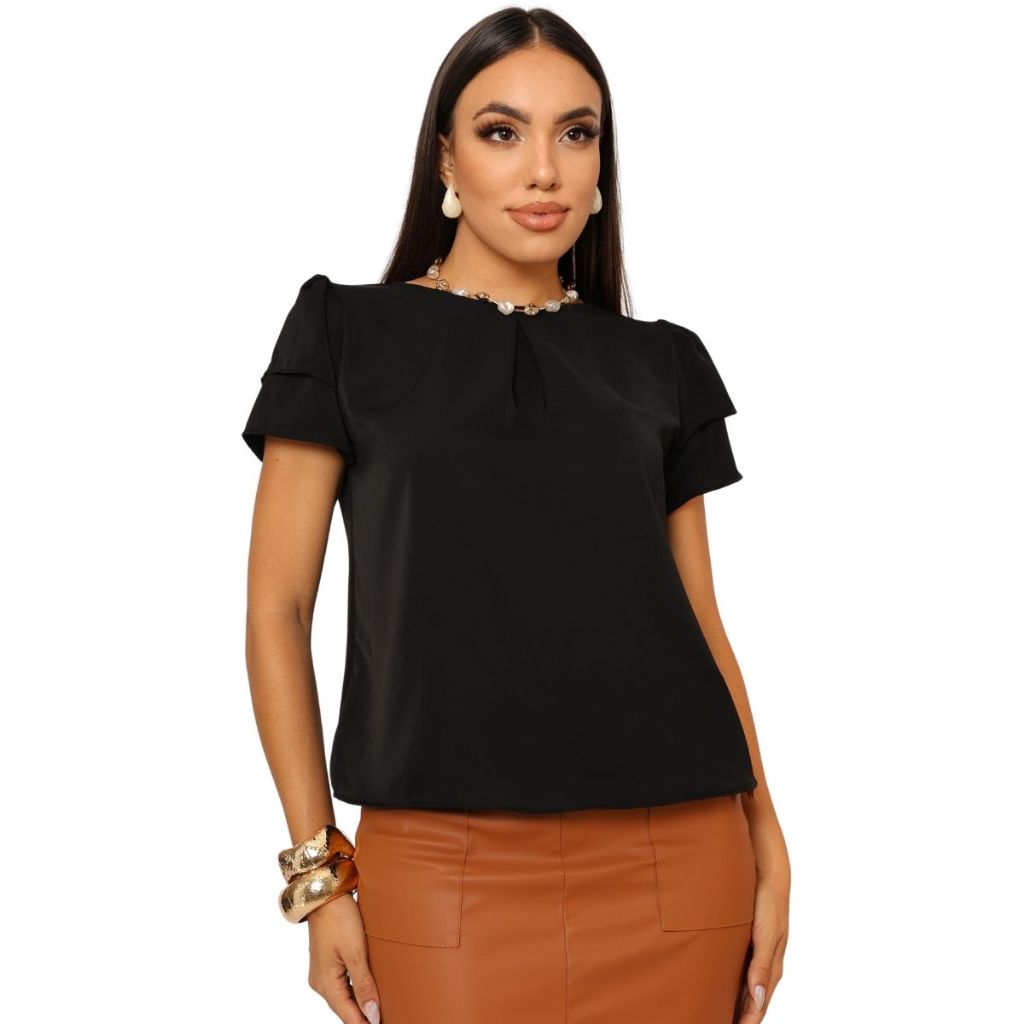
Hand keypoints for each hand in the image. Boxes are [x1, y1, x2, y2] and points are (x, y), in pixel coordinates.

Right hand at [306, 893, 381, 1022]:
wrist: (325, 894)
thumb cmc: (340, 919)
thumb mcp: (355, 952)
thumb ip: (363, 985)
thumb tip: (372, 1015)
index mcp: (326, 984)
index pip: (348, 1016)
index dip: (366, 1023)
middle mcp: (320, 983)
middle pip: (345, 1009)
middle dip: (365, 1016)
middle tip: (388, 1017)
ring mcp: (322, 973)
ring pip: (344, 998)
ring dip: (361, 1004)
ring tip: (381, 1009)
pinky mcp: (327, 963)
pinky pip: (342, 985)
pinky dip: (355, 991)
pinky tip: (369, 991)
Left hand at [735, 862, 789, 1021]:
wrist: (768, 876)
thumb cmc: (768, 905)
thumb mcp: (766, 935)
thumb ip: (762, 966)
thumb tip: (757, 998)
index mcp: (771, 969)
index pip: (757, 1006)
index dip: (746, 1022)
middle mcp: (765, 967)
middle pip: (752, 1003)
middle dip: (741, 1018)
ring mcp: (758, 957)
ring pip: (746, 991)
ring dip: (737, 1006)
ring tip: (720, 1016)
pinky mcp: (751, 946)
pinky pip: (742, 974)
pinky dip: (734, 988)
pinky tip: (722, 990)